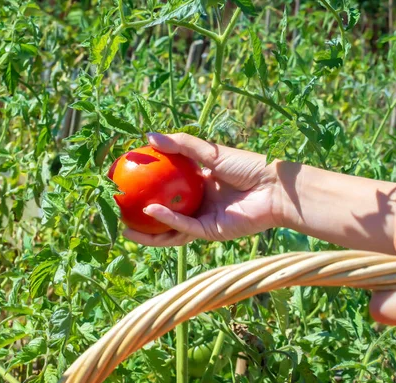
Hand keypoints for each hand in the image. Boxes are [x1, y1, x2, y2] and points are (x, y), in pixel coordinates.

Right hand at [123, 133, 282, 245]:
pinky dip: (167, 220)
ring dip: (149, 231)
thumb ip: (181, 144)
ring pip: (170, 230)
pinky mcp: (211, 232)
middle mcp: (199, 203)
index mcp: (199, 183)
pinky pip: (184, 227)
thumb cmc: (248, 165)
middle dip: (142, 217)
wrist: (275, 188)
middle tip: (120, 211)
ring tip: (126, 226)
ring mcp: (204, 219)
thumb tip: (148, 136)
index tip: (127, 180)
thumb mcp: (210, 151)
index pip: (168, 186)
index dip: (148, 185)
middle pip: (165, 213)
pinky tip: (150, 212)